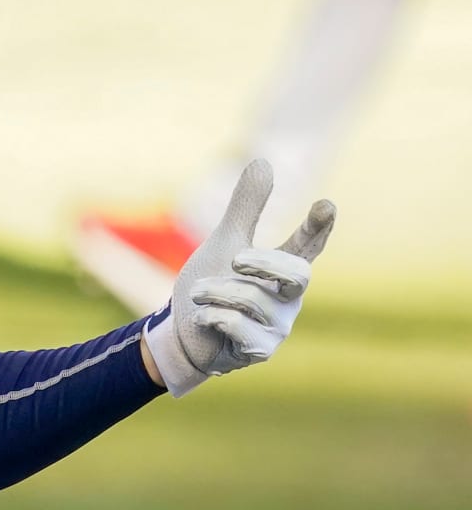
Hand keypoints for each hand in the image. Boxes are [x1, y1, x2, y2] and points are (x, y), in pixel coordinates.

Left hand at [142, 159, 334, 396]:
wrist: (183, 334)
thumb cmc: (209, 285)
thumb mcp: (224, 242)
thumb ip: (246, 207)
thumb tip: (263, 160)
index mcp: (282, 268)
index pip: (309, 245)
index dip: (319, 227)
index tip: (326, 205)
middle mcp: (289, 296)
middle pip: (296, 273)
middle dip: (261, 262)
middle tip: (233, 258)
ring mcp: (279, 325)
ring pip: (252, 299)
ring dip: (214, 292)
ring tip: (199, 294)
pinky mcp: (261, 349)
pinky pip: (237, 325)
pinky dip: (211, 317)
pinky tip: (204, 320)